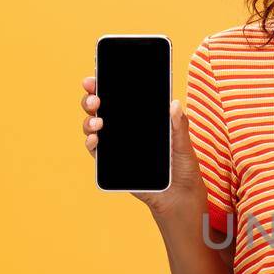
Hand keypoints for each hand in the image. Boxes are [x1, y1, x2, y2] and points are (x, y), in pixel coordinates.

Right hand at [80, 75, 208, 221]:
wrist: (180, 198)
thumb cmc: (183, 169)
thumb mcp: (183, 144)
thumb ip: (178, 126)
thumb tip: (174, 104)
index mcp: (141, 119)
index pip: (119, 97)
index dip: (104, 85)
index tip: (95, 76)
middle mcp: (126, 130)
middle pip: (101, 109)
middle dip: (92, 99)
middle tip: (95, 98)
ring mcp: (118, 147)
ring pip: (94, 128)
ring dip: (89, 122)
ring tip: (98, 122)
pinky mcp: (114, 165)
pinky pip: (97, 152)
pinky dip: (91, 144)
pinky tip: (95, 140)